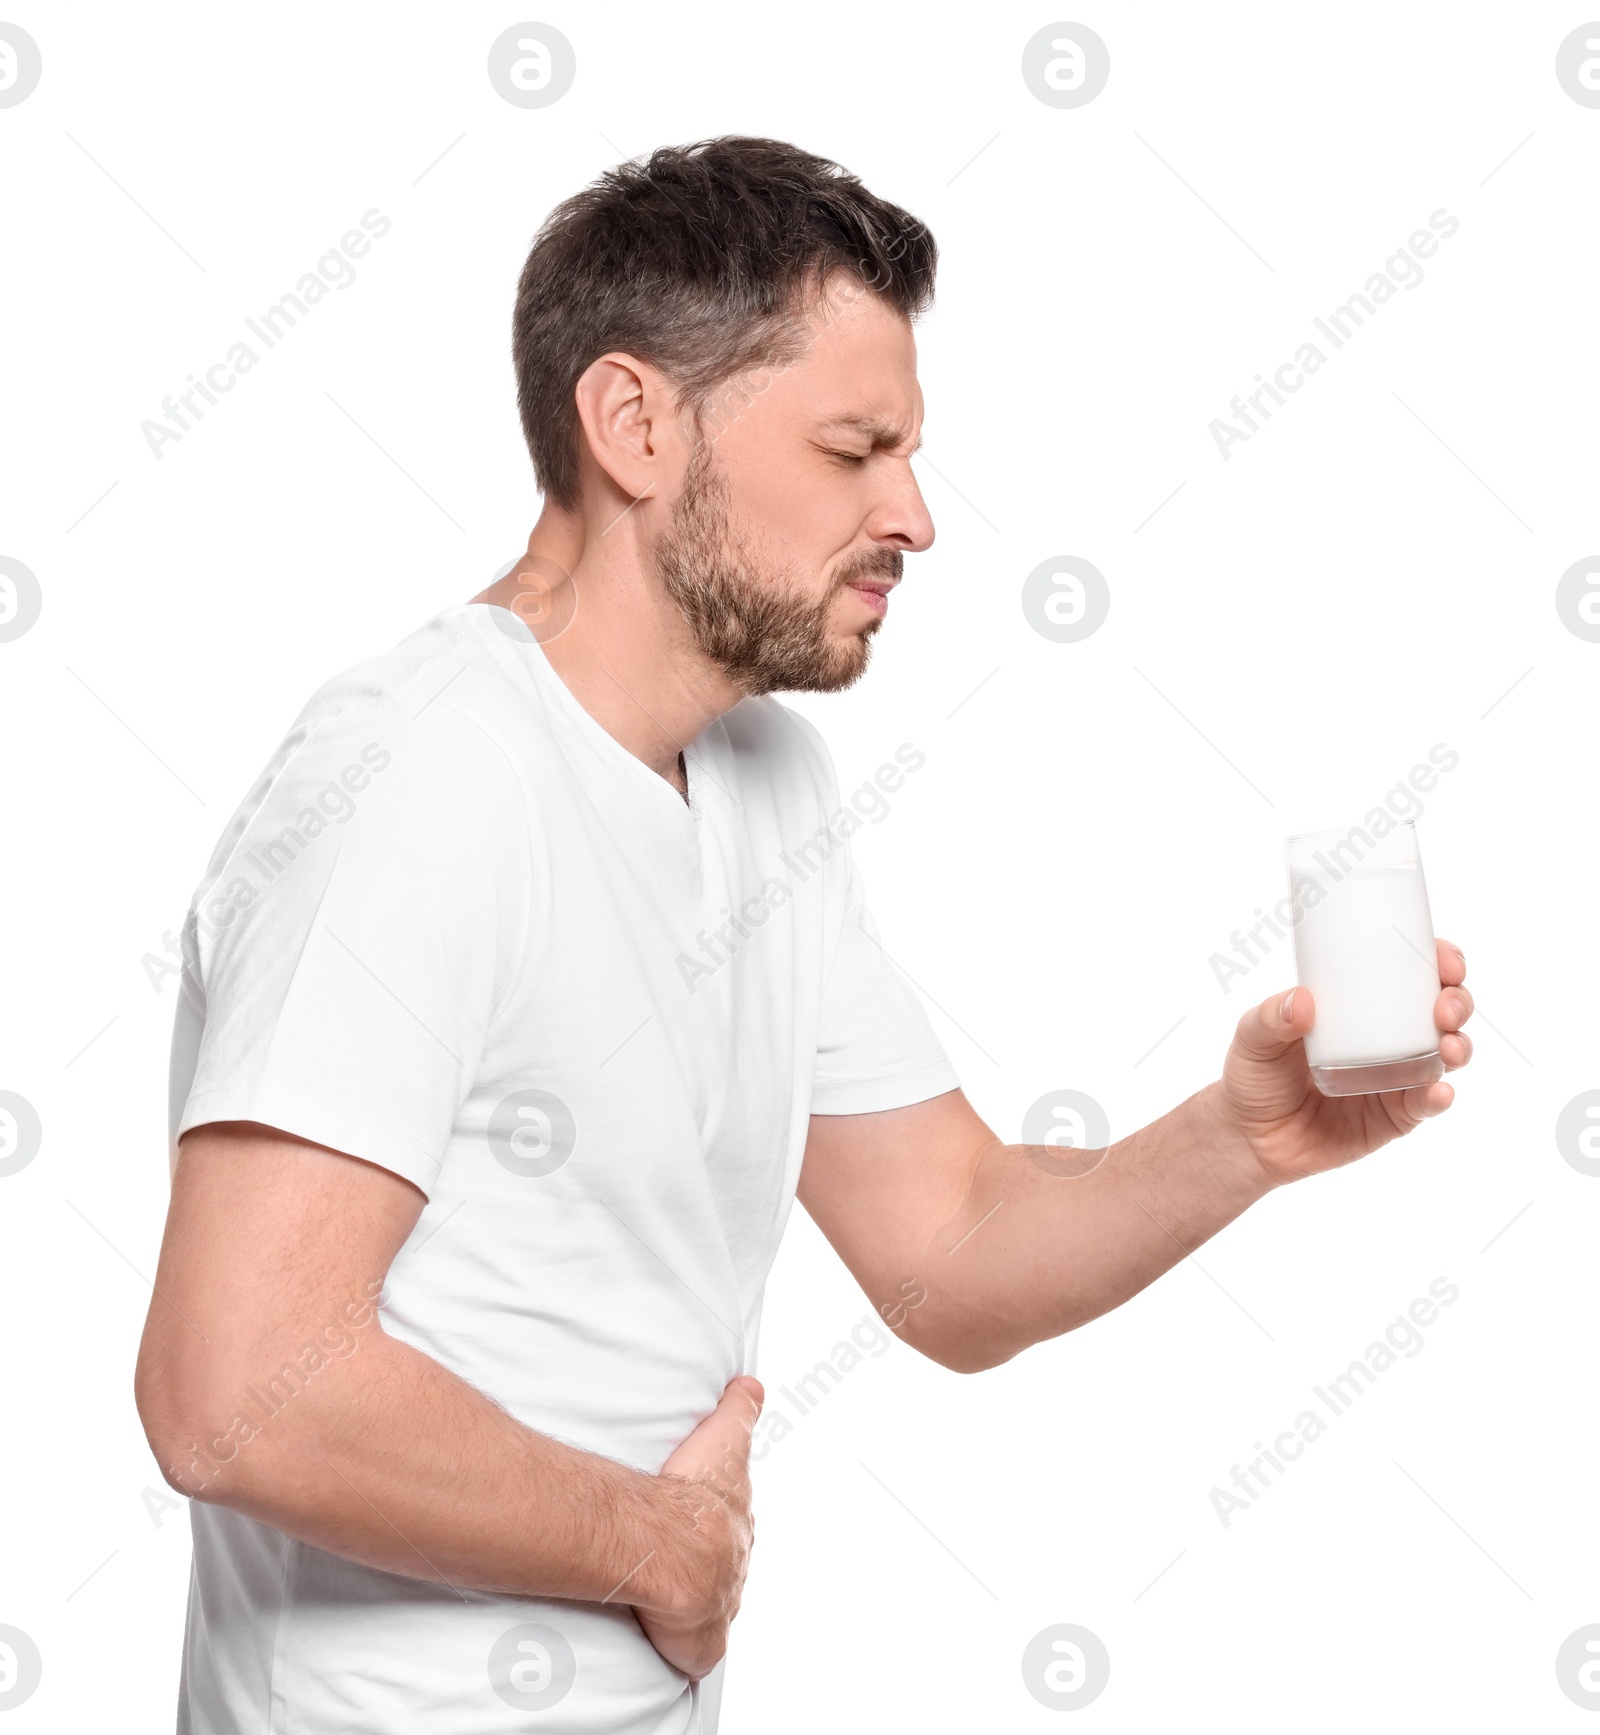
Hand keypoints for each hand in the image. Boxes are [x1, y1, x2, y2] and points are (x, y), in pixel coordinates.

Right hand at [634, 1376, 763, 1680]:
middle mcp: (735, 1566)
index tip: (704, 1518)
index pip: (733, 1520)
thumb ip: (739, 1411)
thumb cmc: (690, 1493)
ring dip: (696, 1600)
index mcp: (737, 1523)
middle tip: (682, 1555)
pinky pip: (697, 1651)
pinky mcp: (703, 1644)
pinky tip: (673, 1645)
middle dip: (711, 1560)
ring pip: (713, 1603)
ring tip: (670, 1597)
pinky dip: (688, 1650)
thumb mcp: (723, 1439)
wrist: (673, 1549)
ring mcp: (722, 1606)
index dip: (719, 1519)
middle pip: (726, 1562)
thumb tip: (752, 1384)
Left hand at [1216, 939, 1471, 1189]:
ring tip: (1448, 1045)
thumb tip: (1301, 999)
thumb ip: (1269, 1018)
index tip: (1443, 958)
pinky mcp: (1393, 1117)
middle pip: (1442, 1012)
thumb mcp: (1253, 1038)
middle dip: (1458, 1002)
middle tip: (1445, 1006)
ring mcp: (1395, 1078)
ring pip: (1445, 1056)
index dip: (1437, 962)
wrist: (1248, 1136)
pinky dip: (1437, 1096)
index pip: (1411, 975)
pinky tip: (1438, 1090)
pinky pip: (1424, 1105)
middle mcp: (1388, 1038)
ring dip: (1459, 1045)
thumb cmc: (1254, 1075)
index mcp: (1360, 1007)